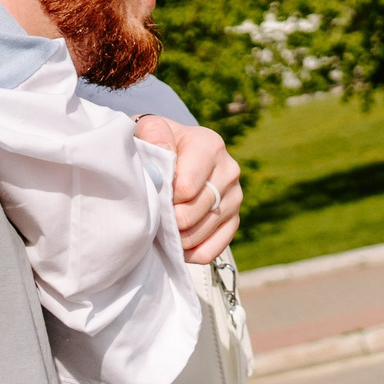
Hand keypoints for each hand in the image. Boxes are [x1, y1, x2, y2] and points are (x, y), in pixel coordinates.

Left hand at [134, 116, 241, 263]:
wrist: (170, 150)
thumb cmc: (156, 142)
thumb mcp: (149, 130)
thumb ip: (154, 135)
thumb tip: (164, 153)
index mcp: (209, 145)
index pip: (186, 188)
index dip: (163, 198)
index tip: (151, 195)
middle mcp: (228, 170)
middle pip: (193, 213)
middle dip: (167, 220)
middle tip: (151, 217)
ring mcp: (234, 197)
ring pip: (202, 233)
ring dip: (177, 239)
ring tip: (160, 229)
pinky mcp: (233, 219)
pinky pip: (213, 250)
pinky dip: (191, 253)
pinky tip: (176, 245)